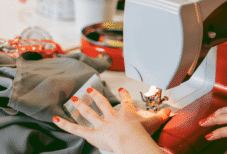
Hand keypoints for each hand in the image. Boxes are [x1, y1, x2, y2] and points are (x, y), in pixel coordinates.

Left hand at [52, 88, 169, 152]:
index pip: (125, 102)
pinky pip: (77, 129)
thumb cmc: (141, 131)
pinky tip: (55, 119)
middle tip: (90, 89)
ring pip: (89, 113)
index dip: (123, 95)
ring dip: (81, 106)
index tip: (120, 90)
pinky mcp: (92, 134)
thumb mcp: (154, 122)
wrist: (130, 137)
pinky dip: (66, 124)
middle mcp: (112, 116)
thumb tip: (170, 111)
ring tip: (74, 99)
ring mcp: (101, 124)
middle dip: (96, 96)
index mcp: (126, 113)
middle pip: (103, 104)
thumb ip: (162, 116)